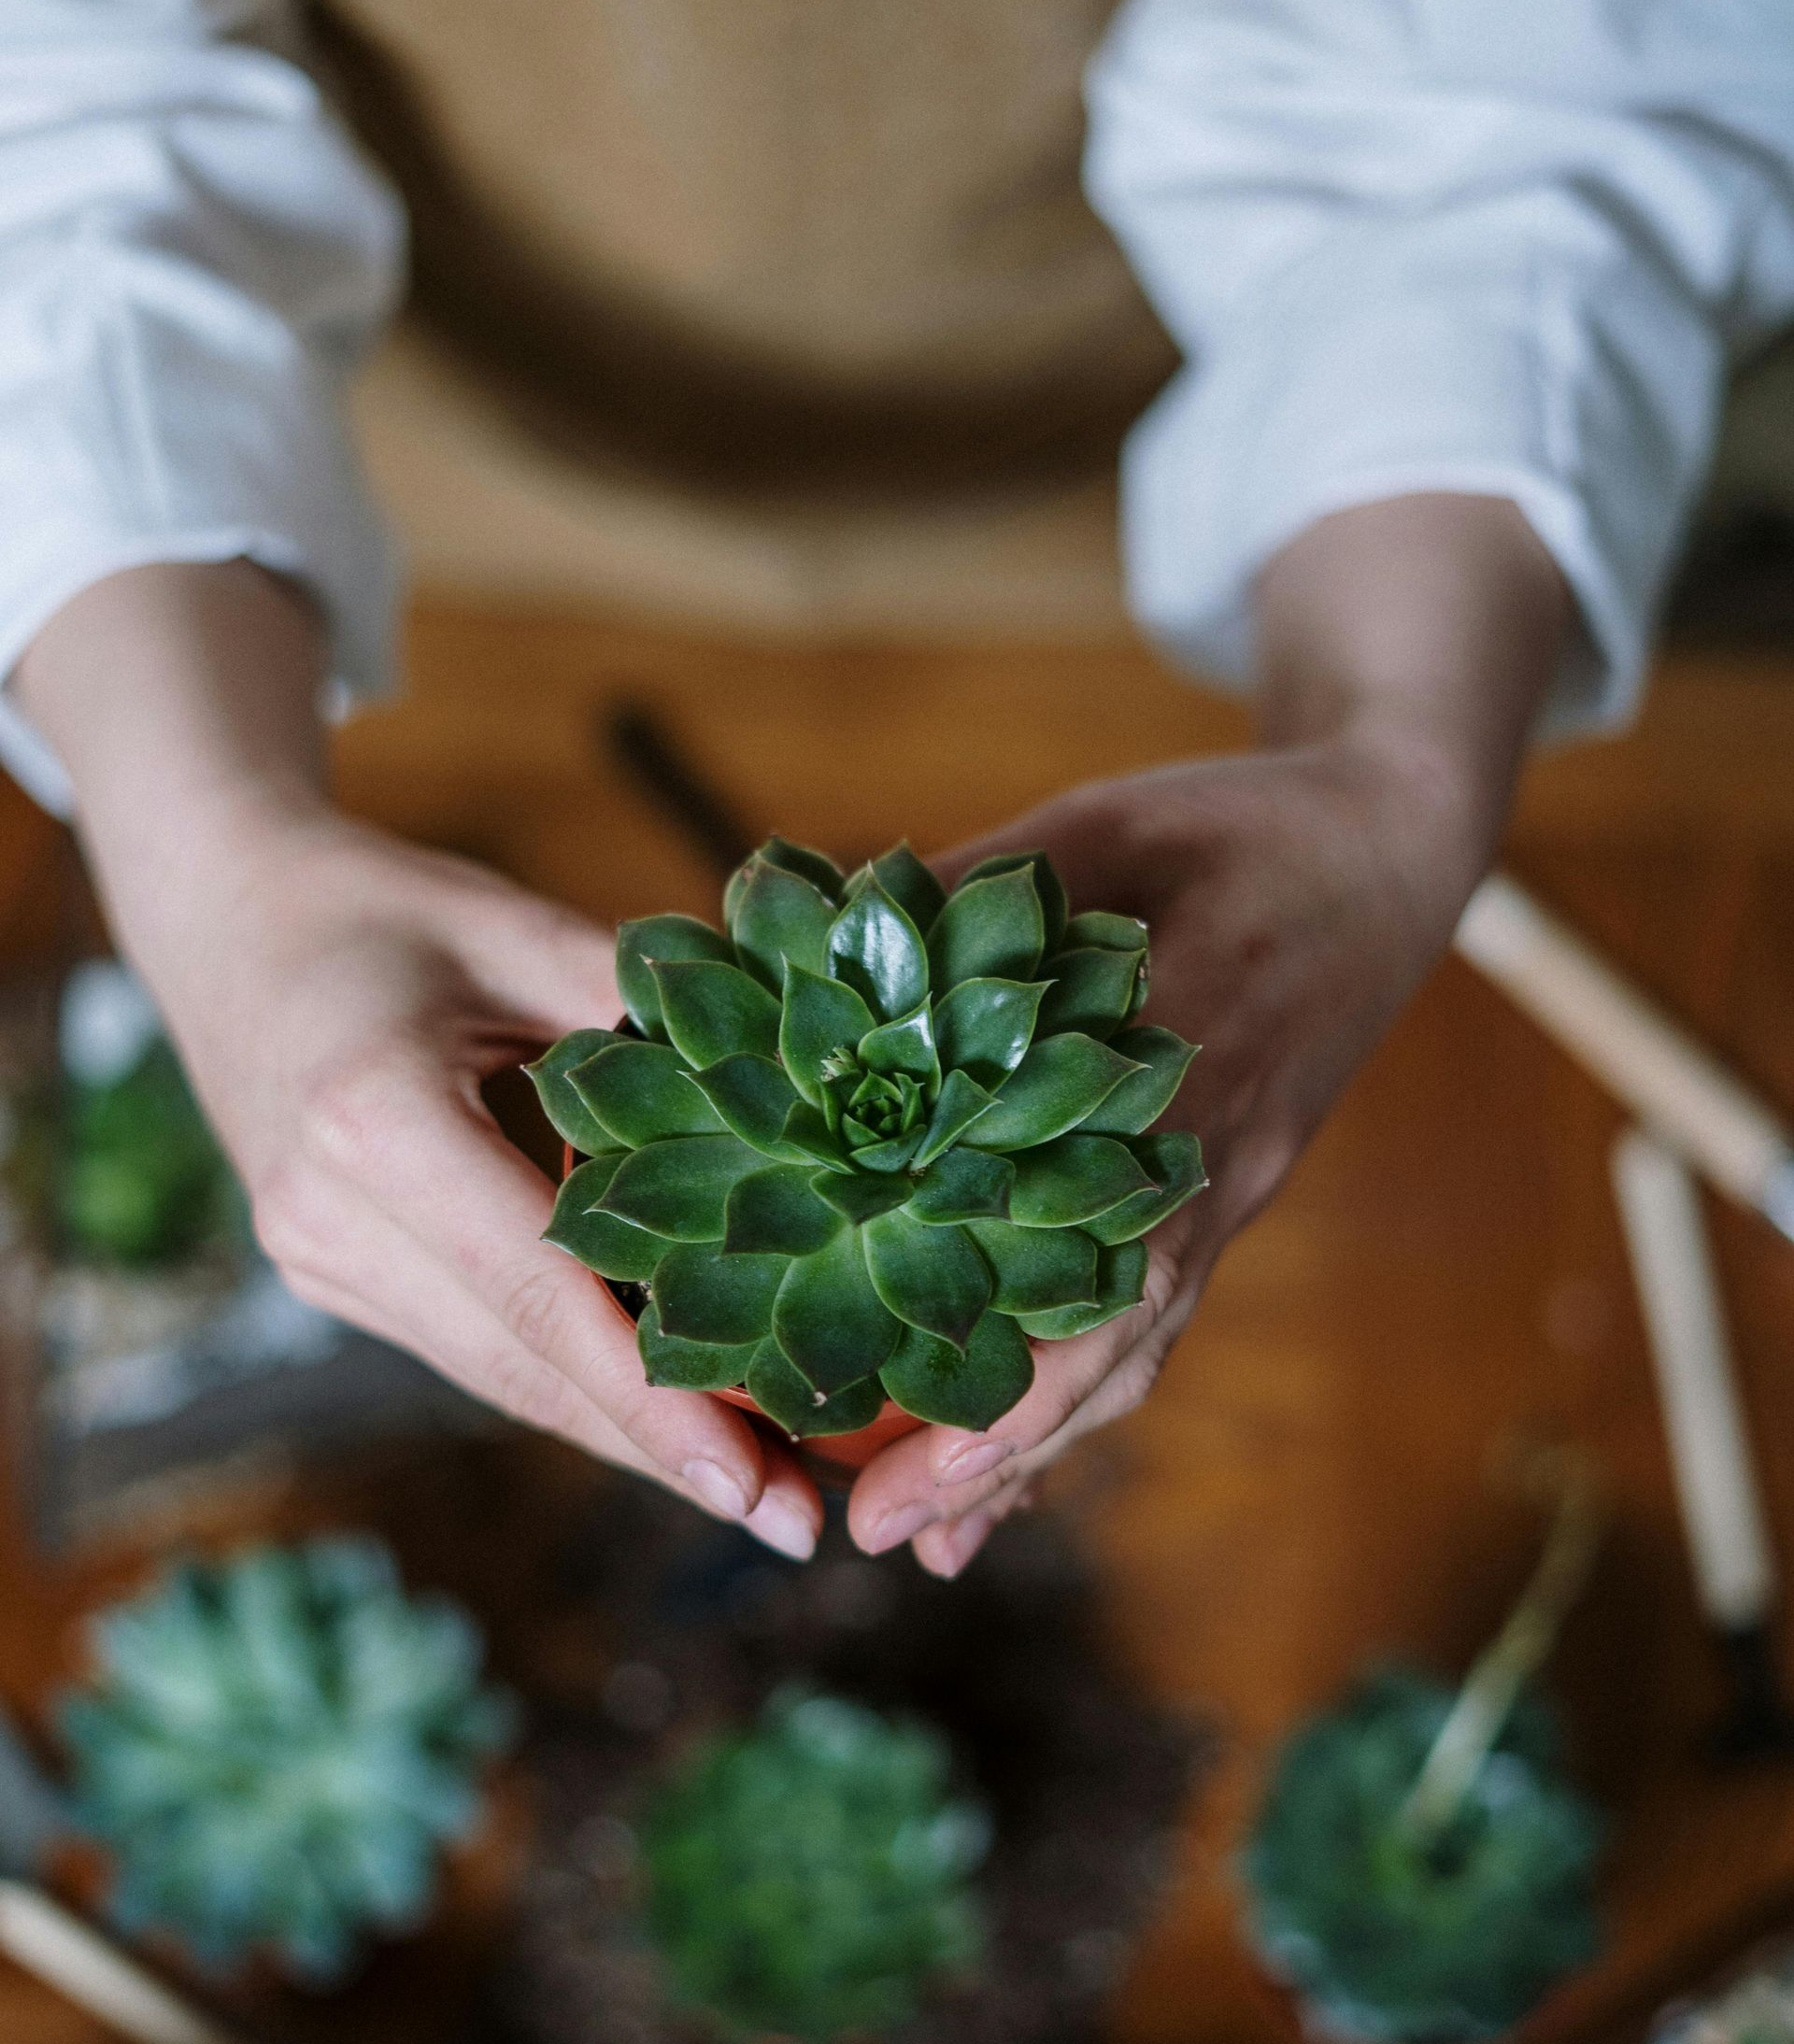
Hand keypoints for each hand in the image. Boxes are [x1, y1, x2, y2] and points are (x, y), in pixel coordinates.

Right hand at [168, 814, 825, 1557]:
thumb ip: (641, 1011)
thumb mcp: (517, 924)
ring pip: (497, 1375)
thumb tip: (792, 1095)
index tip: (752, 1478)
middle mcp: (329, 1215)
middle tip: (796, 1518)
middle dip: (660, 1449)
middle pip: (521, 1367)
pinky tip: (665, 1410)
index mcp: (371, 1119)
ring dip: (621, 1434)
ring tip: (760, 1485)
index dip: (650, 1396)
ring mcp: (318, 1257)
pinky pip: (471, 1342)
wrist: (222, 919)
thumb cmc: (381, 908)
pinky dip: (567, 1379)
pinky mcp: (332, 1270)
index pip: (537, 1291)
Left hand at [842, 745, 1464, 1570]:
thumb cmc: (1234, 823)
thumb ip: (969, 900)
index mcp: (1182, 1057)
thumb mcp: (1093, 832)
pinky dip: (1088, 1389)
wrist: (1387, 849)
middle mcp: (1212, 1151)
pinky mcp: (1233, 1186)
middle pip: (1114, 1334)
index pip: (1094, 1238)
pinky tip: (1024, 1454)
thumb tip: (816, 959)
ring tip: (927, 1536)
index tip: (911, 1438)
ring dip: (1042, 1448)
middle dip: (1002, 1446)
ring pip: (1140, 1344)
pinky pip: (1162, 1308)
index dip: (1015, 1354)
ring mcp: (1233, 1181)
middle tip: (874, 1537)